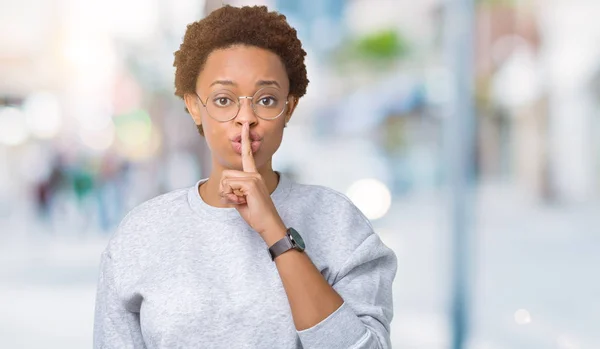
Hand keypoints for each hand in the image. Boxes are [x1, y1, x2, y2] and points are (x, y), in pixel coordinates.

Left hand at [219, 123, 285, 243]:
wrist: (268, 224)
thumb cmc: (257, 215)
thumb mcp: (241, 201)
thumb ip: (232, 191)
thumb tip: (224, 190)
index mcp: (253, 176)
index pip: (247, 155)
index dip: (245, 140)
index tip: (245, 126)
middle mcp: (254, 174)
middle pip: (226, 174)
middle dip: (225, 190)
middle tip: (237, 200)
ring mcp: (254, 178)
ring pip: (226, 180)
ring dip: (228, 195)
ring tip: (241, 202)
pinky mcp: (251, 183)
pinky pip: (230, 186)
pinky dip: (232, 197)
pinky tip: (243, 202)